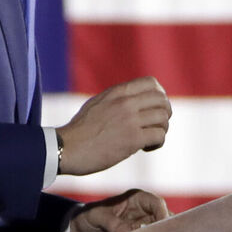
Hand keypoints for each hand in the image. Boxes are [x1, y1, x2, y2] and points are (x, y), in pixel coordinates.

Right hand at [56, 76, 170, 175]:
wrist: (66, 147)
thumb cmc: (79, 130)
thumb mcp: (97, 104)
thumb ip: (115, 99)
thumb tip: (132, 100)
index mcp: (117, 92)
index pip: (152, 83)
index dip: (159, 96)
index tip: (153, 109)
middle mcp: (126, 103)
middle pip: (162, 100)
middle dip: (164, 114)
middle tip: (155, 126)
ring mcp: (130, 120)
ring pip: (163, 118)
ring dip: (162, 130)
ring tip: (150, 139)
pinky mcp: (132, 139)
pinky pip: (159, 136)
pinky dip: (157, 143)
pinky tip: (146, 148)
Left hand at [69, 188, 171, 231]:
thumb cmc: (88, 218)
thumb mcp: (97, 217)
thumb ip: (113, 223)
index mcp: (136, 198)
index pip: (156, 203)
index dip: (163, 214)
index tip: (162, 230)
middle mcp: (144, 211)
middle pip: (164, 219)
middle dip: (165, 231)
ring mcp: (144, 227)